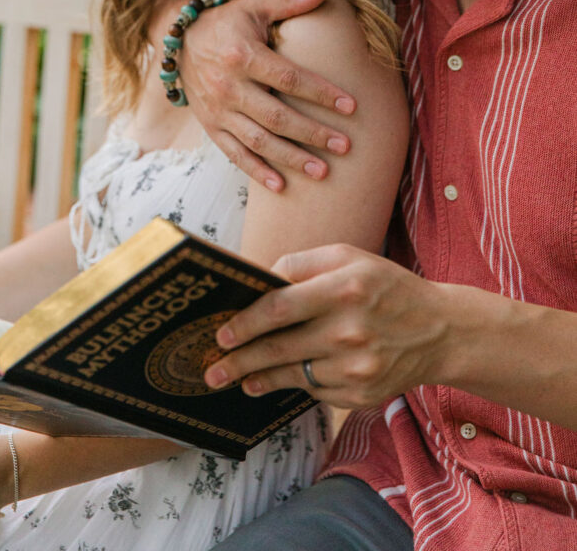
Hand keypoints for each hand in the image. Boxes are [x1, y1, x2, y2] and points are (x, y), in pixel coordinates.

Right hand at [179, 0, 356, 190]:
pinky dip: (257, 171)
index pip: (288, 78)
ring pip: (258, 140)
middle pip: (277, 116)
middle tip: (345, 146)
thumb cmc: (228, 22)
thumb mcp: (254, 4)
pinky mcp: (211, 126)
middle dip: (313, 133)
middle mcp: (228, 87)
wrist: (179, 42)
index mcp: (243, 55)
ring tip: (322, 171)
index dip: (321, 92)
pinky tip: (281, 185)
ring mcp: (218, 111)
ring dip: (291, 158)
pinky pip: (235, 154)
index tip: (351, 106)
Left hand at [204, 244, 451, 407]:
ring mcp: (357, 367)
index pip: (281, 308)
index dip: (246, 322)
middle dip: (239, 359)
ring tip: (234, 377)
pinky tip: (275, 380)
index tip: (222, 332)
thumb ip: (302, 263)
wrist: (440, 330)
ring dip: (258, 377)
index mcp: (345, 288)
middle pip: (279, 348)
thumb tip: (259, 277)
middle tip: (211, 368)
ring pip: (293, 374)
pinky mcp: (362, 393)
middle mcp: (350, 330)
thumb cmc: (387, 286)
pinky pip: (315, 390)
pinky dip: (295, 383)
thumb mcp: (350, 257)